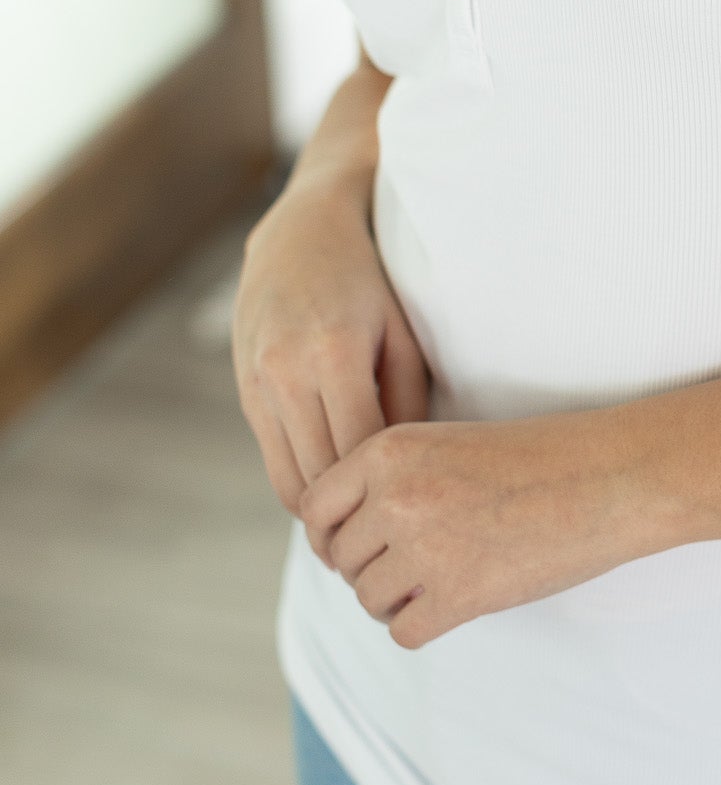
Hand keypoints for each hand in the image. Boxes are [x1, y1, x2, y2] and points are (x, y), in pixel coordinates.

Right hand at [233, 185, 430, 515]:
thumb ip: (408, 404)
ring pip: (289, 479)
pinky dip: (301, 485)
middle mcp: (286, 370)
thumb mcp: (404, 335)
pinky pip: (272, 459)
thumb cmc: (372, 284)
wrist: (300, 235)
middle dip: (351, 519)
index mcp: (335, 353)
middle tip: (386, 550)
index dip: (382, 497)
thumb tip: (406, 473)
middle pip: (320, 476)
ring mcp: (257, 381)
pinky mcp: (244, 390)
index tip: (411, 523)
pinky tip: (332, 498)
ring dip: (321, 514)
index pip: (358, 453)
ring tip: (359, 536)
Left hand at [296, 413, 656, 648]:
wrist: (610, 475)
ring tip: (432, 586)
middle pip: (340, 558)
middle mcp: (397, 497)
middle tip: (405, 569)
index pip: (315, 507)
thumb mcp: (449, 445)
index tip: (353, 546)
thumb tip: (344, 538)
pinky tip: (448, 607)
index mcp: (390, 450)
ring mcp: (427, 548)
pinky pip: (405, 631)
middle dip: (366, 569)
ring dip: (393, 600)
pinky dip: (420, 626)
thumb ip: (394, 479)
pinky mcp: (461, 594)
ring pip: (367, 598)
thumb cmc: (540, 457)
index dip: (329, 534)